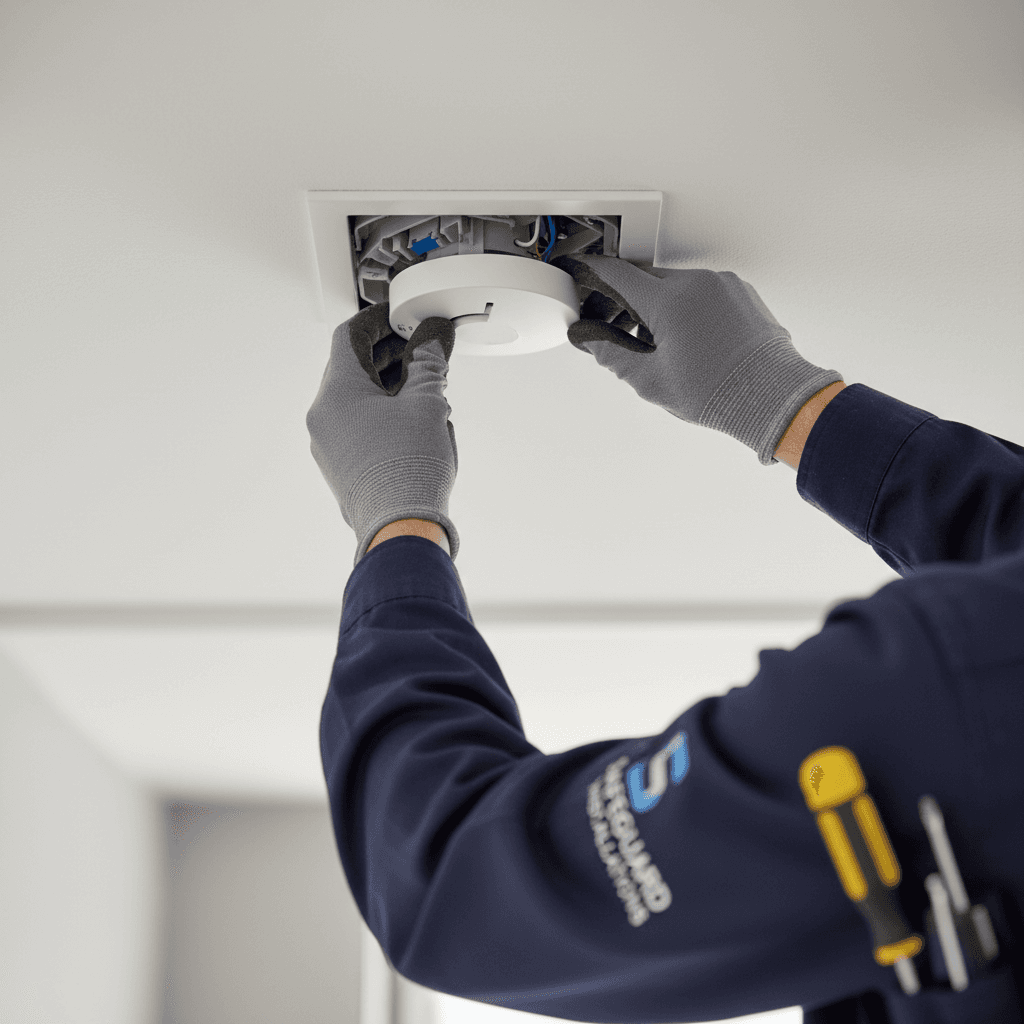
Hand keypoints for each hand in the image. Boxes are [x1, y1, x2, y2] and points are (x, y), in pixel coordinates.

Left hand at [306, 302, 460, 565]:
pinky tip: (414, 420)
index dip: (378, 320)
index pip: (349, 337)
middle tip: (420, 348)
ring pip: (357, 399)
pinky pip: (358, 426)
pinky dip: (383, 413)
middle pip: (352, 368)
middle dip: (389, 354)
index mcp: (336, 394)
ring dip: (389, 385)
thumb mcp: (428, 404)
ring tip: (425, 387)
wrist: (401, 529)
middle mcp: (323, 418)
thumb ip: (429, 364)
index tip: (399, 316)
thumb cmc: (408, 471)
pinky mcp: (341, 467)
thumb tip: (432, 338)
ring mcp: (328, 445)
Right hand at [551, 254, 842, 465]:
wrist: (772, 396)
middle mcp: (696, 284)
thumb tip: (594, 342)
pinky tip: (696, 339)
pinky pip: (705, 290)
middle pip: (648, 280)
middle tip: (630, 332)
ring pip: (677, 285)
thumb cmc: (721, 393)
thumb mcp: (651, 382)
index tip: (586, 271)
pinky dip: (693, 307)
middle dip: (634, 302)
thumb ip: (614, 357)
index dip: (596, 273)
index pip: (619, 275)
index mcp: (669, 303)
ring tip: (671, 345)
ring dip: (665, 306)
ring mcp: (722, 284)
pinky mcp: (741, 291)